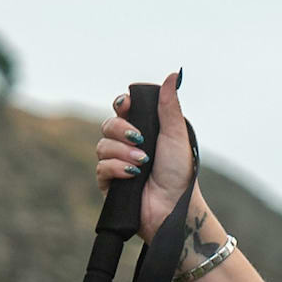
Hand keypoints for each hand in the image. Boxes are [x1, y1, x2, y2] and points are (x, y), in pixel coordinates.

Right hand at [92, 71, 199, 242]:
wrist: (174, 207)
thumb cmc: (180, 173)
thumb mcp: (176, 134)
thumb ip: (170, 105)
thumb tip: (174, 74)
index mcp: (143, 130)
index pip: (122, 109)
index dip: (121, 104)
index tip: (126, 104)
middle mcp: (127, 146)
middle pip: (108, 125)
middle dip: (121, 129)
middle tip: (139, 139)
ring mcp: (116, 165)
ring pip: (102, 146)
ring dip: (122, 152)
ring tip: (142, 163)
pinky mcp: (109, 184)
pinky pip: (101, 167)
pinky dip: (116, 168)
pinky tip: (132, 175)